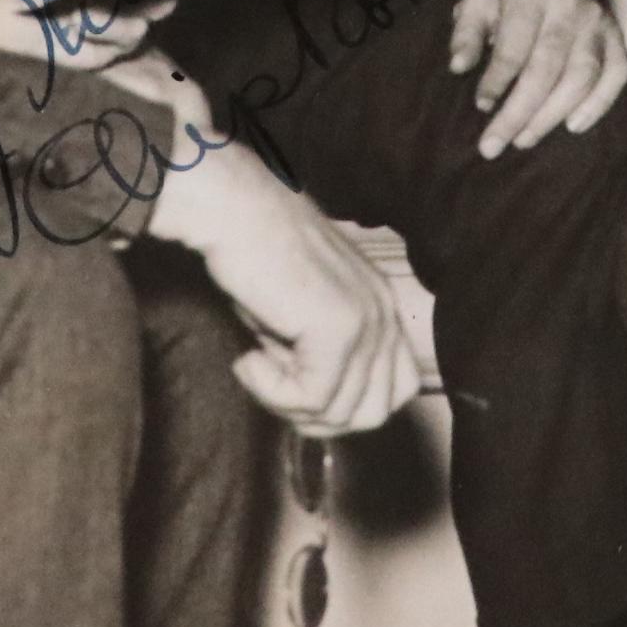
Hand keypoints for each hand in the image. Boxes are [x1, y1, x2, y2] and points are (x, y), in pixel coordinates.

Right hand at [143, 128, 415, 436]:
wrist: (230, 210)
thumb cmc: (252, 257)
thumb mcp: (298, 319)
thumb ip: (324, 358)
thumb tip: (319, 410)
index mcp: (382, 306)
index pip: (396, 389)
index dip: (345, 405)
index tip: (295, 386)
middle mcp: (385, 312)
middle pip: (374, 411)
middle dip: (318, 416)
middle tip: (273, 385)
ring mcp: (366, 321)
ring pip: (341, 412)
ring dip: (287, 403)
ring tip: (254, 364)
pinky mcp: (338, 328)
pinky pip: (313, 398)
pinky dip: (272, 391)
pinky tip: (247, 359)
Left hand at [451, 0, 626, 159]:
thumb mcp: (476, 1)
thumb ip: (466, 33)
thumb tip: (458, 67)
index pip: (516, 43)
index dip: (497, 79)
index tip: (481, 107)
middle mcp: (569, 3)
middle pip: (548, 67)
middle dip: (520, 111)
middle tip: (494, 144)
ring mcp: (598, 20)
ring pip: (582, 76)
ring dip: (552, 115)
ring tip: (523, 139)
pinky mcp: (616, 36)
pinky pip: (616, 75)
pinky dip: (598, 105)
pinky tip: (572, 126)